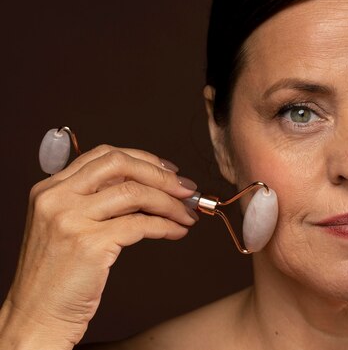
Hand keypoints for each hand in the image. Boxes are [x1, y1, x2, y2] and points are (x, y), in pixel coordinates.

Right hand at [0, 145, 198, 348]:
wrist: (36, 316)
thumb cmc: (58, 275)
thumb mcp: (67, 225)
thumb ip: (97, 201)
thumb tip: (151, 185)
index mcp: (51, 188)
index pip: (104, 156)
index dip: (143, 160)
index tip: (168, 171)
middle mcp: (57, 198)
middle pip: (120, 165)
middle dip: (160, 175)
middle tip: (185, 189)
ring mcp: (71, 219)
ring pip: (135, 193)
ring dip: (170, 203)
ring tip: (187, 214)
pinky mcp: (88, 244)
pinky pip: (140, 224)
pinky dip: (166, 226)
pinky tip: (176, 231)